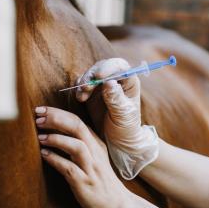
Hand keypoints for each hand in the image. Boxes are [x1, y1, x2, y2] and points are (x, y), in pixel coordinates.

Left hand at [35, 106, 132, 207]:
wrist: (117, 206)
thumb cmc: (101, 182)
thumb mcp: (93, 159)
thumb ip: (79, 146)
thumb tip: (55, 134)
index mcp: (96, 144)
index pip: (78, 121)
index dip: (58, 113)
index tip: (41, 110)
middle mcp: (95, 153)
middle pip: (77, 127)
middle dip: (56, 119)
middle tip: (38, 116)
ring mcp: (91, 168)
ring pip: (76, 146)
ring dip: (57, 139)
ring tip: (40, 137)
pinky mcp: (85, 183)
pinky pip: (69, 168)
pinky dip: (56, 159)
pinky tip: (44, 155)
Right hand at [74, 59, 158, 179]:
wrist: (118, 141)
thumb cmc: (126, 128)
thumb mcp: (123, 115)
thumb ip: (116, 99)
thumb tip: (109, 82)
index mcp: (129, 81)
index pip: (119, 66)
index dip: (108, 67)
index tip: (98, 77)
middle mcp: (116, 80)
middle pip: (102, 67)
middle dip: (91, 76)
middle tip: (85, 88)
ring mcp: (102, 85)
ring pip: (90, 74)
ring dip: (83, 83)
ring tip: (81, 98)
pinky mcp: (91, 92)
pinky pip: (82, 84)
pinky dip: (78, 89)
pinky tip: (80, 99)